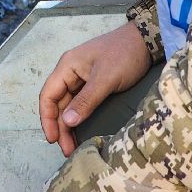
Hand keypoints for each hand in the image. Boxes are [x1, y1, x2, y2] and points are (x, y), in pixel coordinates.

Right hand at [39, 22, 151, 156]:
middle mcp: (70, 72)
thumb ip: (86, 101)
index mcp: (67, 66)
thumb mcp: (106, 79)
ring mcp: (81, 77)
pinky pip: (80, 103)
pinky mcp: (93, 83)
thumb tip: (67, 122)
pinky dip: (79, 118)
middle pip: (57, 103)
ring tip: (73, 146)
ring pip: (68, 105)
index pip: (48, 95)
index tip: (53, 139)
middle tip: (67, 150)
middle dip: (59, 127)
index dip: (47, 118)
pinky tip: (81, 131)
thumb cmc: (123, 55)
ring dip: (68, 125)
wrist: (145, 41)